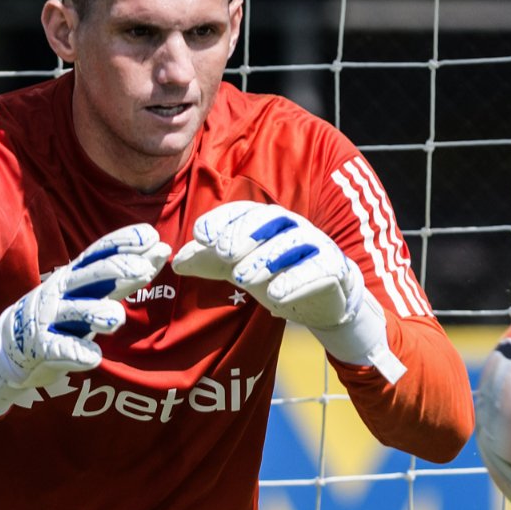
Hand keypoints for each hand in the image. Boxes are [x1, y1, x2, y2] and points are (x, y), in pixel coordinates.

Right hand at [0, 224, 170, 437]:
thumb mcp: (93, 290)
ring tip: (117, 318)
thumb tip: (162, 249)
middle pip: (89, 275)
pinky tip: (93, 357)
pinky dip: (76, 352)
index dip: (123, 242)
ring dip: (96, 312)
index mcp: (76, 274)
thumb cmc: (64, 313)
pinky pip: (59, 347)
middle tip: (142, 270)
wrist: (11, 345)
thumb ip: (126, 275)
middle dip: (115, 270)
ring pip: (75, 311)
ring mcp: (49, 317)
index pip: (100, 251)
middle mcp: (62, 290)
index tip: (151, 236)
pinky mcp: (41, 346)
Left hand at [172, 201, 405, 382]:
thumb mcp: (238, 267)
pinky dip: (295, 281)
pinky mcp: (334, 268)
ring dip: (265, 259)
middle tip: (221, 253)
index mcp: (267, 221)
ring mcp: (315, 245)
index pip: (243, 211)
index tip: (200, 234)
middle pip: (268, 221)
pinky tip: (275, 297)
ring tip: (241, 278)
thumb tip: (177, 261)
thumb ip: (209, 261)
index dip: (222, 219)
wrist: (322, 298)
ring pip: (292, 243)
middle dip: (243, 234)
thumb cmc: (277, 274)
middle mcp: (291, 227)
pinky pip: (317, 270)